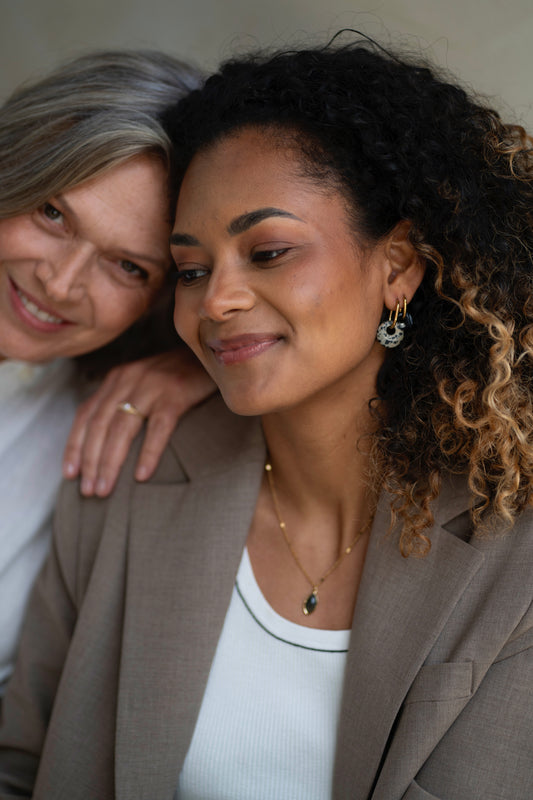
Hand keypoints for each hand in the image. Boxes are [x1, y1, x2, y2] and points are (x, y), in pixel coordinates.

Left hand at [63, 350, 214, 496]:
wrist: (213, 351)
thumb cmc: (180, 374)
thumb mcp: (145, 382)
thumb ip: (125, 401)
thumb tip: (105, 441)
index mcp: (117, 378)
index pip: (86, 415)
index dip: (74, 446)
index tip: (69, 474)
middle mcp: (128, 379)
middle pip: (100, 425)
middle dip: (90, 461)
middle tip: (88, 491)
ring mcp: (152, 386)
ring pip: (122, 428)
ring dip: (110, 462)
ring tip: (105, 489)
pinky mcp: (176, 394)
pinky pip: (158, 428)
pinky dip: (148, 453)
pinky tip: (142, 475)